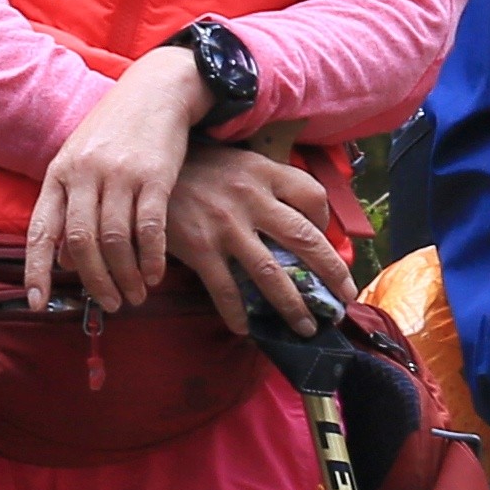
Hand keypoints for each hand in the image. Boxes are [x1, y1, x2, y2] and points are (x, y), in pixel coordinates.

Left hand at [27, 45, 213, 306]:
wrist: (157, 90)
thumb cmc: (115, 132)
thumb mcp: (80, 162)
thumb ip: (69, 209)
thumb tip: (63, 262)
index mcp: (59, 173)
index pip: (41, 230)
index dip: (36, 269)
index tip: (36, 303)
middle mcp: (84, 173)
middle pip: (81, 242)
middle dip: (94, 282)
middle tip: (110, 305)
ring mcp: (119, 173)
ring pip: (114, 240)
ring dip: (124, 276)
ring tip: (134, 296)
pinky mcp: (155, 175)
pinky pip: (149, 227)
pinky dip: (151, 257)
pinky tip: (155, 274)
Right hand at [167, 142, 352, 334]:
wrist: (145, 172)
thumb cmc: (195, 167)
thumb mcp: (238, 161)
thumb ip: (267, 183)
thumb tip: (298, 217)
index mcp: (265, 172)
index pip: (313, 196)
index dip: (326, 222)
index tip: (326, 241)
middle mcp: (252, 199)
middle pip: (304, 239)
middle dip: (331, 273)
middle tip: (344, 298)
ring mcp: (226, 226)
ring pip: (271, 273)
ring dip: (293, 305)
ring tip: (306, 326)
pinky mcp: (199, 248)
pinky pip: (226, 289)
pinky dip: (237, 313)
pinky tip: (245, 329)